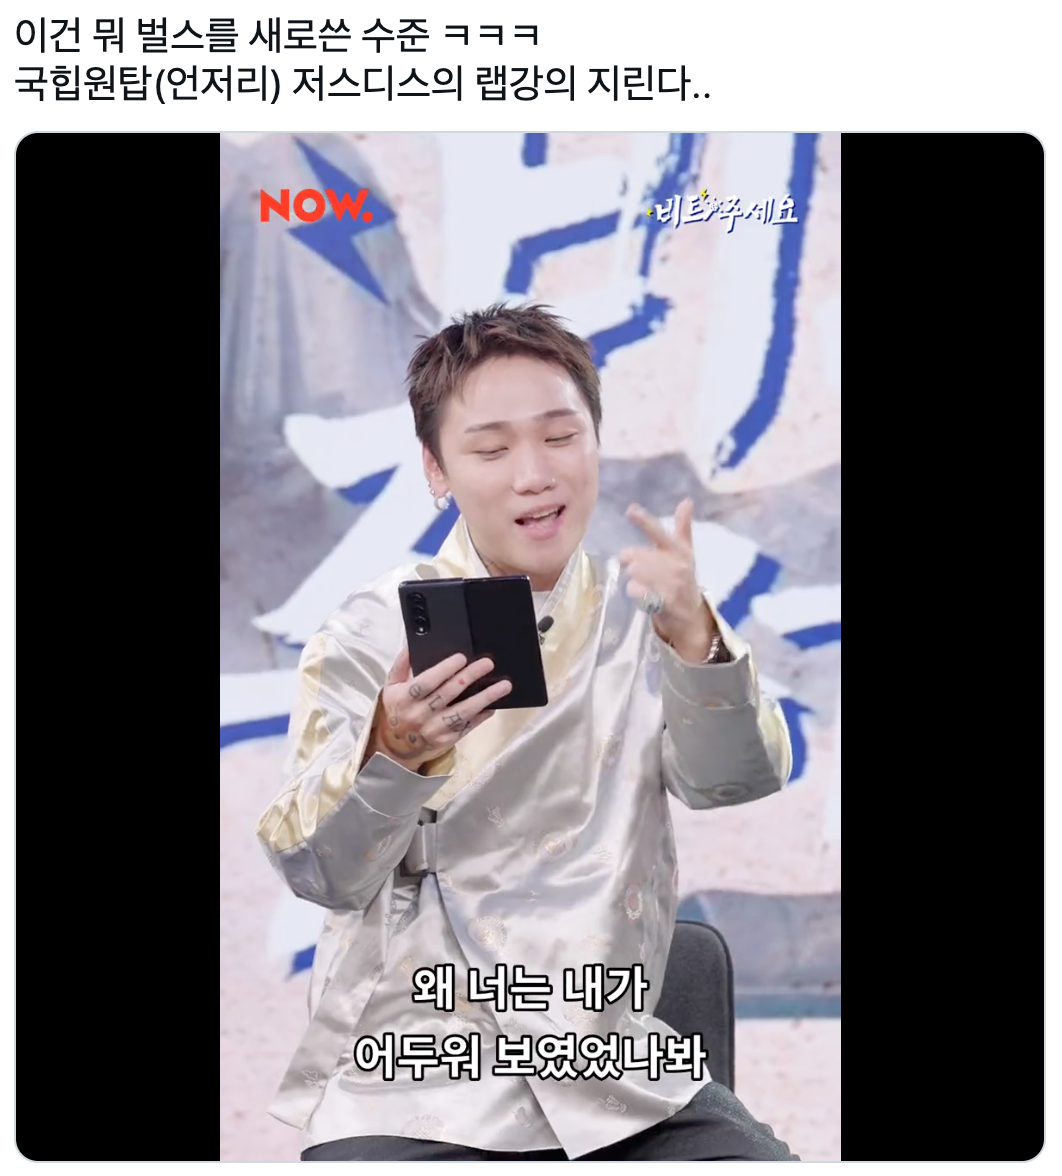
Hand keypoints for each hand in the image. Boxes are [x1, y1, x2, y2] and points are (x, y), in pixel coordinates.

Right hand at [367, 648, 511, 773]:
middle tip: (488, 664)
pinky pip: (467, 727)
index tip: (461, 658)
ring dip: (484, 698)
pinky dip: (481, 716)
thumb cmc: (397, 709)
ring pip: (462, 712)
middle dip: (470, 677)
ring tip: (503, 686)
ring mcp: (434, 729)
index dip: (444, 670)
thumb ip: (401, 665)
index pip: (426, 682)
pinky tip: (494, 705)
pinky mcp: (446, 740)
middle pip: (448, 693)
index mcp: (405, 698)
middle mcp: (420, 715)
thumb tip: (411, 646)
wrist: (395, 745)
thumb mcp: (391, 686)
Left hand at [620, 498, 716, 662]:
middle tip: (634, 567)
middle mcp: (677, 564)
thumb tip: (687, 501)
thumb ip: (683, 527)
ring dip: (632, 577)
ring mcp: (672, 584)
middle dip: (629, 560)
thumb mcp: (685, 552)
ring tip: (642, 582)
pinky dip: (635, 592)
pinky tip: (642, 594)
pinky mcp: (665, 601)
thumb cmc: (684, 579)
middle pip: (636, 555)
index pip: (658, 532)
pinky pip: (636, 590)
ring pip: (634, 572)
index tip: (630, 510)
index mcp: (678, 550)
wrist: (691, 615)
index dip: (643, 521)